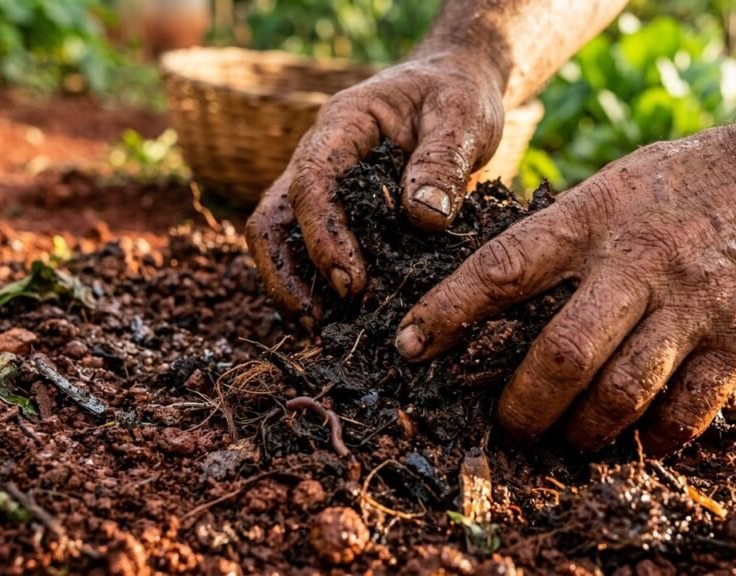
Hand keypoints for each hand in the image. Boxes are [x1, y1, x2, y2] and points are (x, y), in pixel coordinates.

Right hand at [245, 53, 504, 320]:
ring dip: (292, 285)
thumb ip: (443, 162)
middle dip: (286, 273)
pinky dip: (315, 284)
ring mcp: (320, 185)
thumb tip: (422, 218)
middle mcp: (317, 156)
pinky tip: (339, 319)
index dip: (323, 236)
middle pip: (273, 217)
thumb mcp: (462, 117)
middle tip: (319, 322)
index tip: (351, 284)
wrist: (453, 85)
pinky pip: (306, 248)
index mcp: (342, 125)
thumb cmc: (456, 96)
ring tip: (320, 330)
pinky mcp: (336, 210)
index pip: (311, 181)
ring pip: (279, 238)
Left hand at [394, 114, 735, 454]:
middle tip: (505, 425)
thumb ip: (564, 231)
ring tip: (566, 439)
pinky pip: (686, 412)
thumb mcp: (619, 181)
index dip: (447, 312)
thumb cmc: (696, 177)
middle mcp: (637, 262)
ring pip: (618, 395)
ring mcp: (692, 304)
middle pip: (558, 355)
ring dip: (580, 432)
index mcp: (593, 217)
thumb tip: (498, 286)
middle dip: (519, 407)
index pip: (502, 269)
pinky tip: (635, 441)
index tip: (407, 347)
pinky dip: (650, 439)